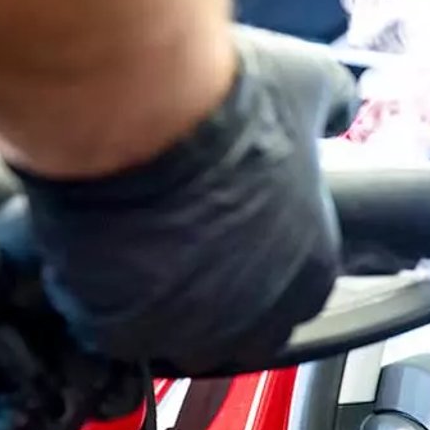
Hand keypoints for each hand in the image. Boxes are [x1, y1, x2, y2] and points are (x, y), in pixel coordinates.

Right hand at [15, 26, 357, 374]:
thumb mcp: (303, 86)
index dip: (265, 279)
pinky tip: (89, 265)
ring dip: (154, 313)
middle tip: (176, 263)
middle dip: (213, 310)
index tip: (234, 251)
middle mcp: (259, 310)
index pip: (299, 299)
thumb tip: (339, 106)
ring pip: (173, 344)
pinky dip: (97, 307)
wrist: (138, 114)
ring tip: (128, 263)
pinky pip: (110, 335)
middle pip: (239, 337)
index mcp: (309, 265)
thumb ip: (331, 105)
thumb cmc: (220, 101)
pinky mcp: (124, 329)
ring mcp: (192, 328)